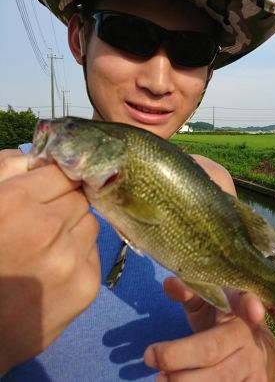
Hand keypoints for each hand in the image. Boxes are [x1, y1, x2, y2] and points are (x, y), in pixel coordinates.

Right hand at [0, 152, 100, 373]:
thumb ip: (6, 171)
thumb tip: (40, 159)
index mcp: (14, 202)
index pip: (61, 172)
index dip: (54, 180)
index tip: (49, 189)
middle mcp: (46, 228)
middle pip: (79, 197)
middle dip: (63, 204)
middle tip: (43, 222)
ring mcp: (70, 259)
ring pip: (91, 222)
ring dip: (74, 229)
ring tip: (48, 247)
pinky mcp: (87, 286)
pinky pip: (95, 251)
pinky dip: (80, 255)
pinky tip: (55, 269)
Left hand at [144, 278, 274, 381]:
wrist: (252, 349)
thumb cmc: (220, 320)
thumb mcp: (205, 302)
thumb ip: (188, 292)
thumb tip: (170, 283)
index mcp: (237, 307)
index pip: (242, 301)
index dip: (248, 304)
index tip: (254, 310)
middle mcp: (249, 336)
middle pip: (212, 349)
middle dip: (177, 355)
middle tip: (149, 356)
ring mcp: (254, 365)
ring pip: (218, 379)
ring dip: (184, 381)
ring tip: (159, 378)